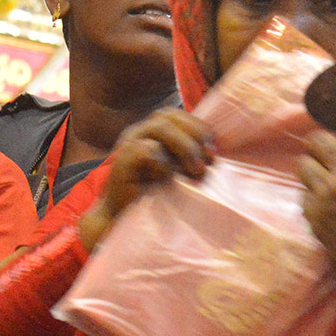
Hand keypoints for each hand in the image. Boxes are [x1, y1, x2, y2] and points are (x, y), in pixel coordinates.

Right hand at [80, 109, 214, 248]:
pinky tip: (166, 179)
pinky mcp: (120, 161)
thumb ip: (188, 155)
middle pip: (168, 114)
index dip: (198, 126)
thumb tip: (215, 151)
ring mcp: (126, 144)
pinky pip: (146, 149)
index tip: (213, 151)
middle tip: (209, 160)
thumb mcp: (176, 171)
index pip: (175, 114)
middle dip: (195, 133)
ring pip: (160, 126)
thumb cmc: (153, 197)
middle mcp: (136, 133)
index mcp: (149, 132)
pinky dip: (163, 163)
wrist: (122, 221)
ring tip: (195, 171)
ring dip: (185, 147)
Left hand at [300, 132, 335, 304]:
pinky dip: (314, 195)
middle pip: (317, 140)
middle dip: (319, 144)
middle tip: (324, 152)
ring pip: (303, 164)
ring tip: (326, 178)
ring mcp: (328, 194)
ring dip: (313, 168)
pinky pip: (304, 192)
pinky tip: (329, 204)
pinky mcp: (314, 213)